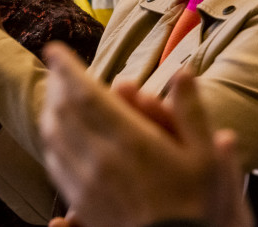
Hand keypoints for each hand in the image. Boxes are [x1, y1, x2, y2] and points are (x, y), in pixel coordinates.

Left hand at [39, 43, 252, 226]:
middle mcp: (99, 159)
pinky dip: (51, 140)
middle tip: (57, 70)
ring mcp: (85, 182)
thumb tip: (183, 73)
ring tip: (54, 96)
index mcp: (130, 141)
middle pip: (62, 111)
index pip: (84, 94)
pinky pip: (55, 163)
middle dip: (56, 85)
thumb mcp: (207, 157)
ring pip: (53, 137)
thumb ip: (191, 111)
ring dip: (50, 110)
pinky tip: (56, 135)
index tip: (54, 50)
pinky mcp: (80, 202)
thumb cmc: (196, 207)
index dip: (65, 68)